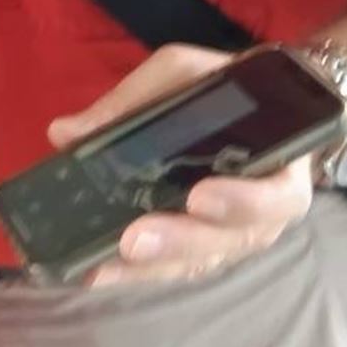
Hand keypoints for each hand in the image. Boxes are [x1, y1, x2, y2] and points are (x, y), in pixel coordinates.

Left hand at [47, 44, 314, 288]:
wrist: (254, 105)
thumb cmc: (224, 86)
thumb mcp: (185, 74)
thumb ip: (135, 100)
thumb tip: (65, 133)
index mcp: (279, 164)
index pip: (280, 196)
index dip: (245, 203)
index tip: (198, 197)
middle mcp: (265, 212)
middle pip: (232, 242)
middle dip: (180, 242)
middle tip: (133, 241)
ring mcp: (233, 234)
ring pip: (201, 262)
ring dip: (153, 267)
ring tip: (103, 266)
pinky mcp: (201, 245)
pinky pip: (178, 266)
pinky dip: (139, 272)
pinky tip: (97, 272)